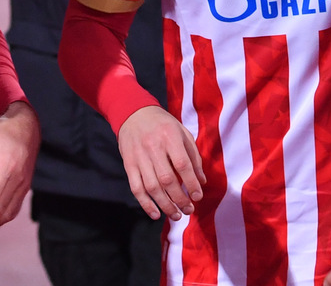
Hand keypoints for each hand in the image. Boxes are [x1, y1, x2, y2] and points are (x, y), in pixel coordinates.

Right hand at [118, 105, 205, 220]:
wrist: (133, 114)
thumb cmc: (163, 124)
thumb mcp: (182, 132)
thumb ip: (193, 156)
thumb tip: (201, 181)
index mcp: (169, 136)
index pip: (182, 164)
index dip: (191, 183)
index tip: (198, 196)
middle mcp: (153, 147)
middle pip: (167, 179)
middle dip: (180, 199)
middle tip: (189, 210)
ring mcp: (139, 157)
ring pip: (152, 187)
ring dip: (165, 205)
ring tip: (177, 215)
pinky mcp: (129, 165)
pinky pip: (136, 188)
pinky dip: (146, 204)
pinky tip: (156, 214)